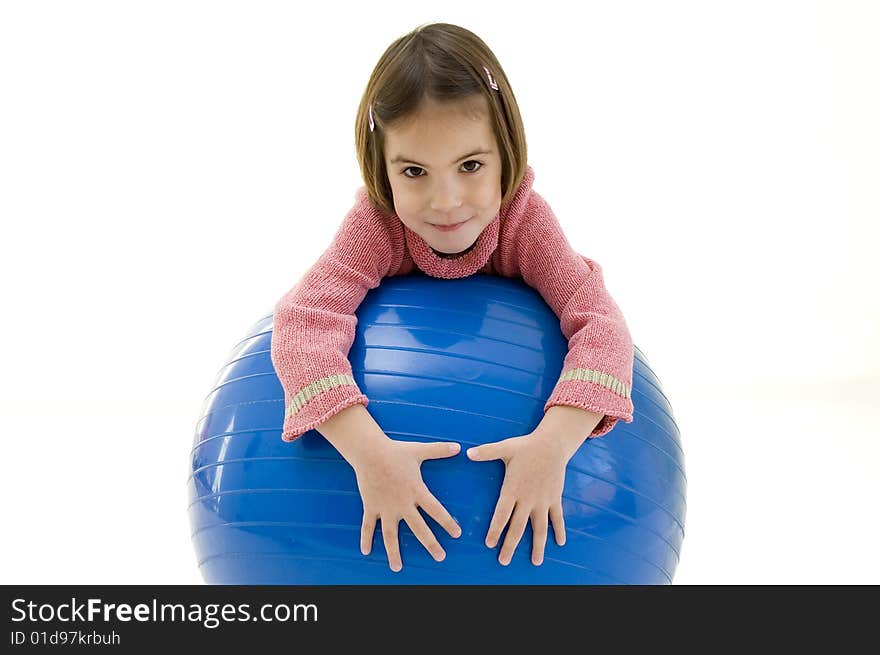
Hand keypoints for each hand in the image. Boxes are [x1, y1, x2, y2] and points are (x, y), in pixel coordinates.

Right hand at [351, 438, 461, 571]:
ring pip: (390, 535)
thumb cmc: (396, 451)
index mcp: (417, 491)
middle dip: (430, 544)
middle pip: (419, 529)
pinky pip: (367, 526)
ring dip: (394, 552)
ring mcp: (385, 507)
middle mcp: (402, 503)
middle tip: (440, 557)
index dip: (448, 523)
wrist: (369, 451)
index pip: (436, 510)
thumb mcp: (420, 450)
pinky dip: (365, 539)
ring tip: (397, 568)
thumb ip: (440, 450)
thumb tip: (459, 447)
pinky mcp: (371, 507)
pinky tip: (366, 552)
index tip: (457, 534)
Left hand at [466, 430, 574, 565]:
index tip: (490, 544)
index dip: (495, 530)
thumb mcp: (505, 448)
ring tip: (536, 561)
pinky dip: (559, 530)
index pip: (502, 514)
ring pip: (540, 528)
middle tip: (503, 561)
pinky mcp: (555, 498)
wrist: (552, 444)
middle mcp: (528, 499)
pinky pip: (558, 518)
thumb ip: (486, 452)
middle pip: (518, 527)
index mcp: (513, 489)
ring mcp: (543, 500)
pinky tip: (560, 543)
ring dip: (538, 545)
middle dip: (510, 545)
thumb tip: (467, 453)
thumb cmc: (525, 447)